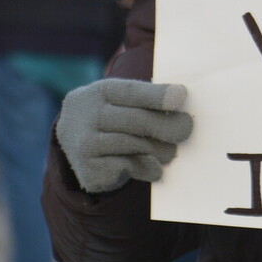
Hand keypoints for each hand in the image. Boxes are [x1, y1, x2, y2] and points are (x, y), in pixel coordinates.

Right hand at [56, 79, 193, 193]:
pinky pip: (126, 167)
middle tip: (186, 129)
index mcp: (101, 92)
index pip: (131, 92)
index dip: (156, 95)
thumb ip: (148, 101)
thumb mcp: (123, 101)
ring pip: (134, 145)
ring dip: (160, 150)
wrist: (75, 144)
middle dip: (166, 126)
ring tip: (171, 152)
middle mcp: (88, 116)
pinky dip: (146, 168)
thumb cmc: (114, 118)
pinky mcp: (88, 170)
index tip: (181, 96)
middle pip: (136, 120)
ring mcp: (85, 144)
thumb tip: (180, 105)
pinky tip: (152, 167)